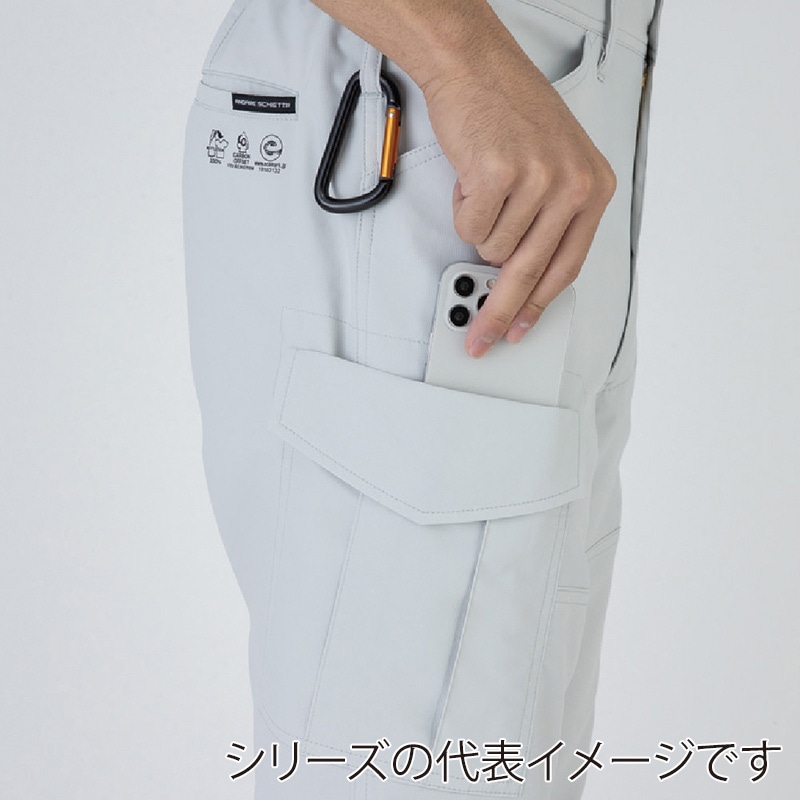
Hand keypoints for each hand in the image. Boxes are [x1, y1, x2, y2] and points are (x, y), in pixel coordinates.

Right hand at [420, 48, 616, 357]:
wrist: (478, 69)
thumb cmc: (513, 115)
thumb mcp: (555, 167)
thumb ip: (549, 223)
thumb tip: (521, 279)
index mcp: (594, 188)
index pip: (566, 267)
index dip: (538, 307)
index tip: (519, 330)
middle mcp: (573, 185)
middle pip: (528, 273)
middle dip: (498, 311)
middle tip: (481, 336)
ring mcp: (538, 179)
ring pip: (492, 249)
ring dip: (480, 226)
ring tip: (486, 189)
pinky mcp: (499, 174)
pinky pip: (469, 227)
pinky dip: (463, 209)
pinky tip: (473, 179)